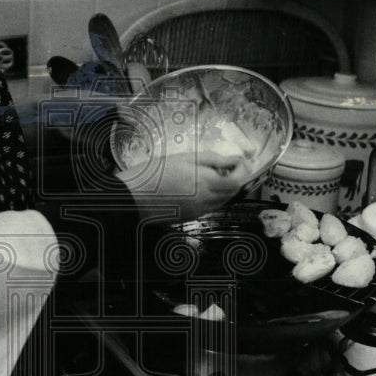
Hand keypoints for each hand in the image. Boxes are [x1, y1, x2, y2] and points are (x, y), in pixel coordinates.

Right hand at [116, 149, 250, 222]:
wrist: (133, 197)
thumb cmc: (154, 173)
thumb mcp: (184, 158)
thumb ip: (211, 160)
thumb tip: (233, 160)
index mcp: (205, 183)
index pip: (237, 181)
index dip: (243, 170)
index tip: (240, 161)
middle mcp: (206, 200)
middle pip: (233, 193)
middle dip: (236, 178)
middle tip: (228, 165)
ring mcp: (199, 211)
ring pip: (223, 201)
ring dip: (225, 188)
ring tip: (212, 174)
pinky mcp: (191, 217)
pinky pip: (210, 207)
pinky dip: (213, 196)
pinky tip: (200, 186)